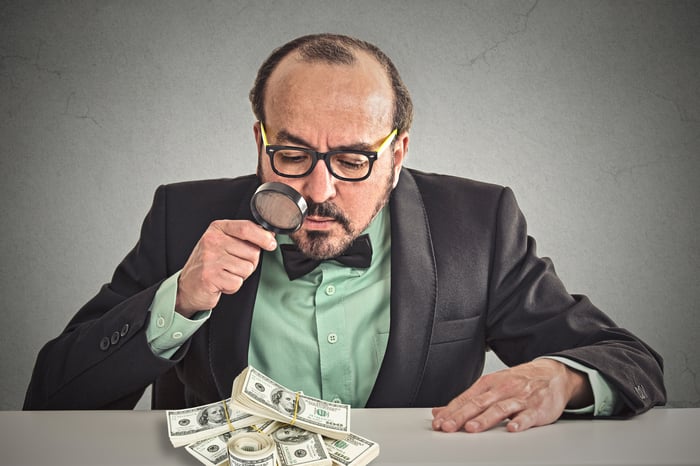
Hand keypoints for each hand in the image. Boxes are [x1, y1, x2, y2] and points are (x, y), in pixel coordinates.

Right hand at [175, 220, 276, 317]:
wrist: (188, 285)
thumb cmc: (210, 263)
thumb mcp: (224, 243)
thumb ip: (244, 237)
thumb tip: (269, 235)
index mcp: (217, 228)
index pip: (247, 228)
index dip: (263, 237)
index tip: (271, 244)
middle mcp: (212, 240)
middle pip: (252, 251)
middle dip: (249, 262)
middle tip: (232, 265)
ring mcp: (210, 258)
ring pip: (247, 268)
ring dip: (240, 275)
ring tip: (225, 273)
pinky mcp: (210, 276)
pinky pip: (237, 282)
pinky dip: (232, 286)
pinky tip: (221, 282)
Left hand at [432, 358, 592, 432]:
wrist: (552, 374)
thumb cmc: (518, 382)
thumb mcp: (491, 386)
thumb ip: (466, 400)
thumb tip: (440, 411)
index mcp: (488, 384)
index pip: (466, 398)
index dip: (451, 411)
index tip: (439, 422)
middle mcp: (502, 389)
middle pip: (478, 404)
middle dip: (461, 416)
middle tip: (448, 426)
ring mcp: (519, 398)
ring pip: (500, 409)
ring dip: (485, 419)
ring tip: (472, 428)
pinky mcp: (537, 408)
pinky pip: (527, 416)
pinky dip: (519, 422)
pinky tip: (511, 429)